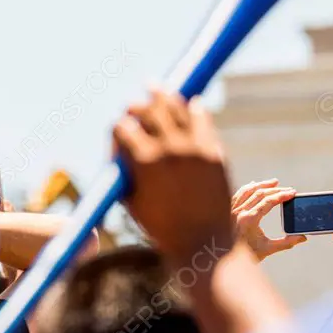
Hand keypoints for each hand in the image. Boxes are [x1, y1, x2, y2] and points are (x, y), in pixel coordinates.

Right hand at [113, 88, 233, 263]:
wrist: (202, 243)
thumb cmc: (161, 227)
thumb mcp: (131, 200)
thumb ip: (123, 170)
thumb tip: (118, 145)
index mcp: (144, 161)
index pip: (123, 127)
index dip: (118, 128)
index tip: (120, 130)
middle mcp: (169, 148)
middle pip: (149, 109)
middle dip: (138, 106)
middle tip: (135, 104)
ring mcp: (194, 148)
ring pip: (176, 107)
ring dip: (164, 96)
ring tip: (157, 89)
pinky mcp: (214, 151)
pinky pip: (202, 119)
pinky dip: (193, 109)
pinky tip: (189, 104)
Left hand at [231, 179, 306, 259]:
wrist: (223, 260)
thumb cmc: (245, 255)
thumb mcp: (267, 249)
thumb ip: (286, 243)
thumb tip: (302, 238)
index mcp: (249, 219)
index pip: (268, 201)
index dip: (282, 195)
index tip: (292, 193)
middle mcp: (239, 212)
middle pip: (260, 193)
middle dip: (276, 190)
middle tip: (288, 189)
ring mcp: (231, 210)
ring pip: (248, 190)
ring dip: (262, 185)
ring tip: (274, 182)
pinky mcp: (227, 210)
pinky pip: (238, 194)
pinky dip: (247, 188)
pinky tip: (254, 185)